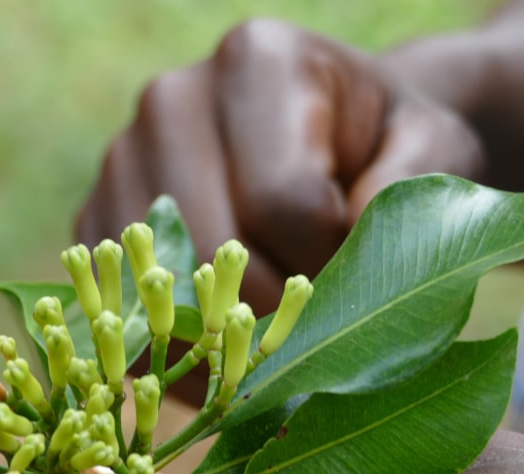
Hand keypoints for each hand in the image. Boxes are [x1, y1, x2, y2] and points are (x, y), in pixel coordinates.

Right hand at [76, 19, 482, 314]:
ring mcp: (121, 158)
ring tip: (267, 346)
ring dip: (214, 341)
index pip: (280, 201)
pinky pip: (115, 306)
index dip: (323, 267)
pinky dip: (165, 351)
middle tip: (310, 334)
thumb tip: (341, 255)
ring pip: (153, 284)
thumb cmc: (380, 146)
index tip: (351, 283)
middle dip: (267, 311)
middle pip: (208, 246)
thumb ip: (406, 191)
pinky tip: (216, 360)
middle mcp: (172, 100)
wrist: (324, 136)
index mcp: (256, 62)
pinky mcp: (94, 215)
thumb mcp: (429, 150)